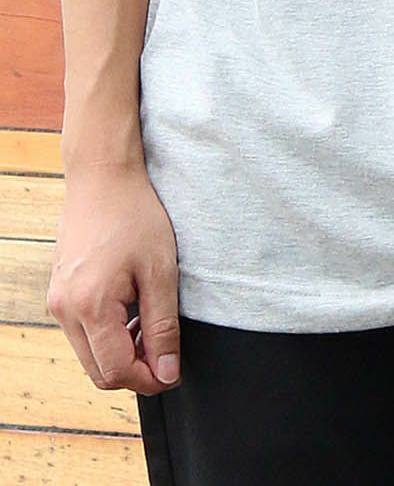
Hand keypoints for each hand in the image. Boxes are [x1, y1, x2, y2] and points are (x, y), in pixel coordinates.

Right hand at [48, 159, 182, 394]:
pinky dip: (107, 335)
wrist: (103, 177)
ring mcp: (57, 303)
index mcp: (89, 307)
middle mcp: (64, 311)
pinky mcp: (58, 294)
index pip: (115, 371)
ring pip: (89, 354)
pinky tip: (131, 311)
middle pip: (98, 371)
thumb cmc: (135, 215)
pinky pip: (81, 333)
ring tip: (150, 324)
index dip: (148, 379)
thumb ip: (163, 326)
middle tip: (165, 351)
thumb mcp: (161, 270)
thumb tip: (167, 372)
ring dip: (120, 353)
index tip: (173, 373)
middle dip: (134, 370)